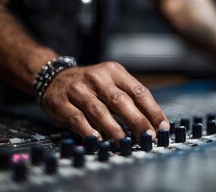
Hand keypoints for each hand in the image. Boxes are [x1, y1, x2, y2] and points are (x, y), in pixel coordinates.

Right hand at [41, 62, 169, 140]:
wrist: (53, 77)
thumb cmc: (91, 85)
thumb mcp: (112, 83)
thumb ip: (130, 100)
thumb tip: (153, 124)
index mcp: (114, 72)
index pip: (138, 91)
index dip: (152, 110)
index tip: (162, 126)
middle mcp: (98, 78)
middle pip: (121, 101)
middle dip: (137, 121)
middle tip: (148, 137)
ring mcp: (79, 90)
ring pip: (100, 111)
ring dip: (114, 129)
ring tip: (125, 142)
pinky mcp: (62, 103)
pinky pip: (77, 118)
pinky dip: (88, 130)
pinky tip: (98, 140)